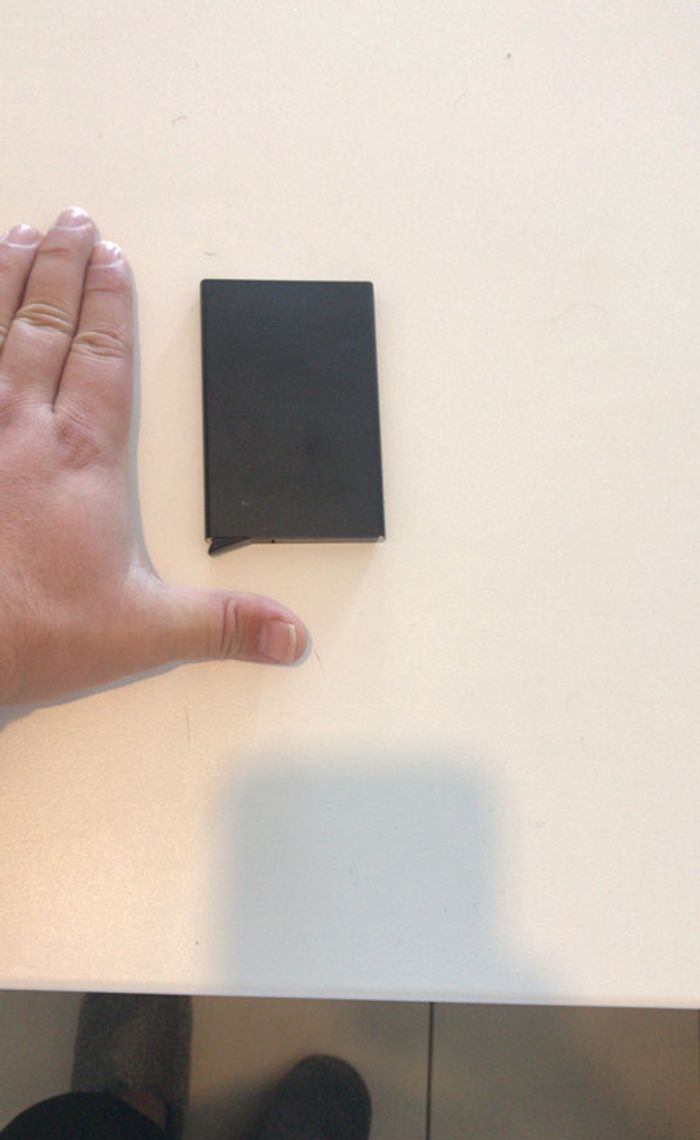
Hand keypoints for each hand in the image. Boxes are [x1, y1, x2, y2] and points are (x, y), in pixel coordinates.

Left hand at [0, 207, 308, 704]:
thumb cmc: (31, 634)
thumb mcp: (143, 633)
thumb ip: (222, 624)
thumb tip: (290, 634)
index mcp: (80, 457)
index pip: (100, 357)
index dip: (108, 303)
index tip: (112, 260)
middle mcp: (20, 428)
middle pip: (44, 324)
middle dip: (61, 268)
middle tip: (71, 221)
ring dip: (4, 277)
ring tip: (18, 234)